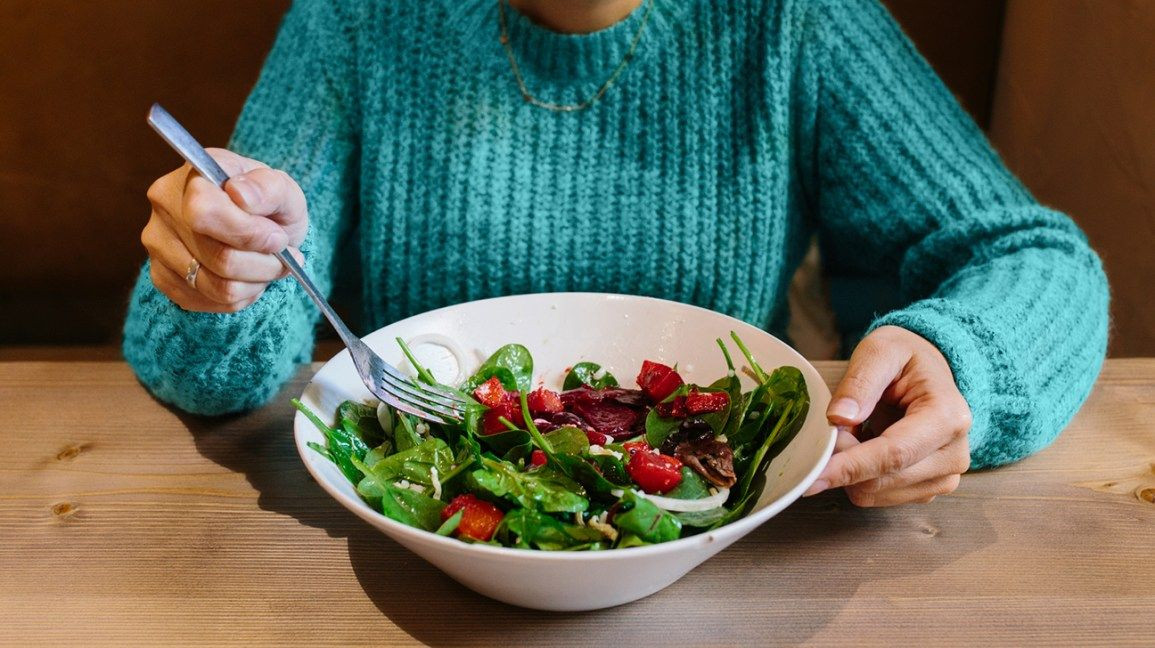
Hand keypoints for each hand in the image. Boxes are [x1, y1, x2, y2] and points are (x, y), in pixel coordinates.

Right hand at [141, 148, 306, 311]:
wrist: (257, 225)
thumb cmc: (269, 205)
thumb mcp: (284, 191)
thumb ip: (270, 189)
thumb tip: (241, 194)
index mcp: (193, 176)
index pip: (205, 213)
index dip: (249, 234)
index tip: (278, 237)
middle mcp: (165, 207)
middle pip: (220, 259)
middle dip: (264, 264)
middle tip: (283, 257)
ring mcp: (158, 244)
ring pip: (217, 287)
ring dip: (255, 283)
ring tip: (267, 267)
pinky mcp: (161, 277)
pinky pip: (209, 302)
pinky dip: (240, 297)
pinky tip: (247, 278)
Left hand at [805, 325, 971, 505]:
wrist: (929, 372)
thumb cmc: (906, 358)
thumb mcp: (880, 350)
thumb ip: (859, 381)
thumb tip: (839, 418)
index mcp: (948, 417)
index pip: (894, 453)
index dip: (851, 467)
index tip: (815, 475)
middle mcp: (953, 454)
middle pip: (882, 479)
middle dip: (844, 460)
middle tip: (835, 428)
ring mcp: (943, 477)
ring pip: (875, 493)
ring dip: (851, 468)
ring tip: (857, 431)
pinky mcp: (928, 489)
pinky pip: (877, 496)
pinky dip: (859, 476)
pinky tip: (866, 447)